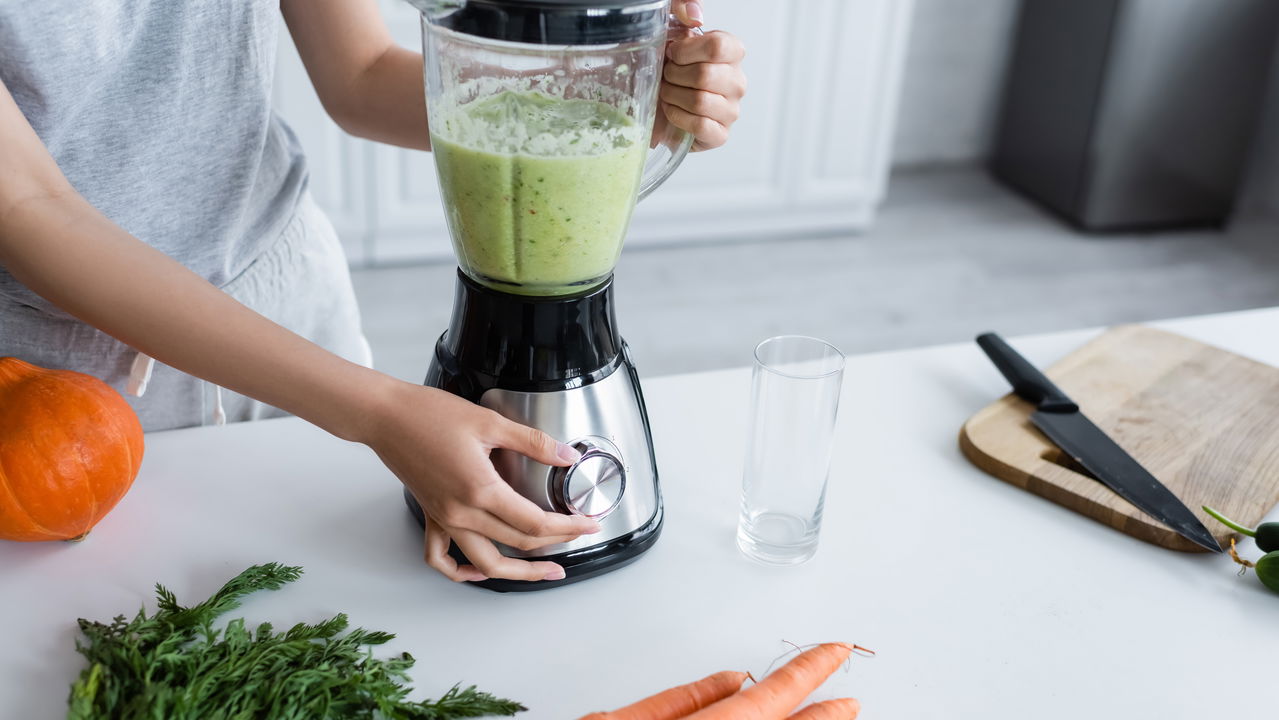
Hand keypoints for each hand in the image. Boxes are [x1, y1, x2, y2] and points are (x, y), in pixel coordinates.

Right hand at [363, 380, 599, 582]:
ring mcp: (445, 519)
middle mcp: (462, 513)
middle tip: (579, 536)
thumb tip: (566, 456)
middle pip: (518, 545)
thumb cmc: (429, 414)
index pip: (535, 523)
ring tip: (545, 571)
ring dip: (518, 572)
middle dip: (556, 545)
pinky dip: (462, 572)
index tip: (588, 523)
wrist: (386, 416)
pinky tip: (478, 571)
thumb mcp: (490, 422)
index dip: (568, 527)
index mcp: (480, 491)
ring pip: (484, 564)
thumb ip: (533, 442)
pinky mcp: (432, 516)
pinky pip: (442, 558)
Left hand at [660, 1, 746, 150]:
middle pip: (705, 75)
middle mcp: (737, 82)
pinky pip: (701, 125)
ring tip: (667, 93)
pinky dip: (678, 118)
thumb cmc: (671, 67)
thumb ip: (682, 8)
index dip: (687, 50)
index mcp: (732, 53)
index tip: (672, 53)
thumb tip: (693, 14)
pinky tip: (672, 111)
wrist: (664, 102)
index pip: (719, 46)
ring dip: (673, 96)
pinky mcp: (721, 134)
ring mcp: (731, 110)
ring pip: (700, 100)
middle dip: (674, 75)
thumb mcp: (672, 30)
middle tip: (666, 76)